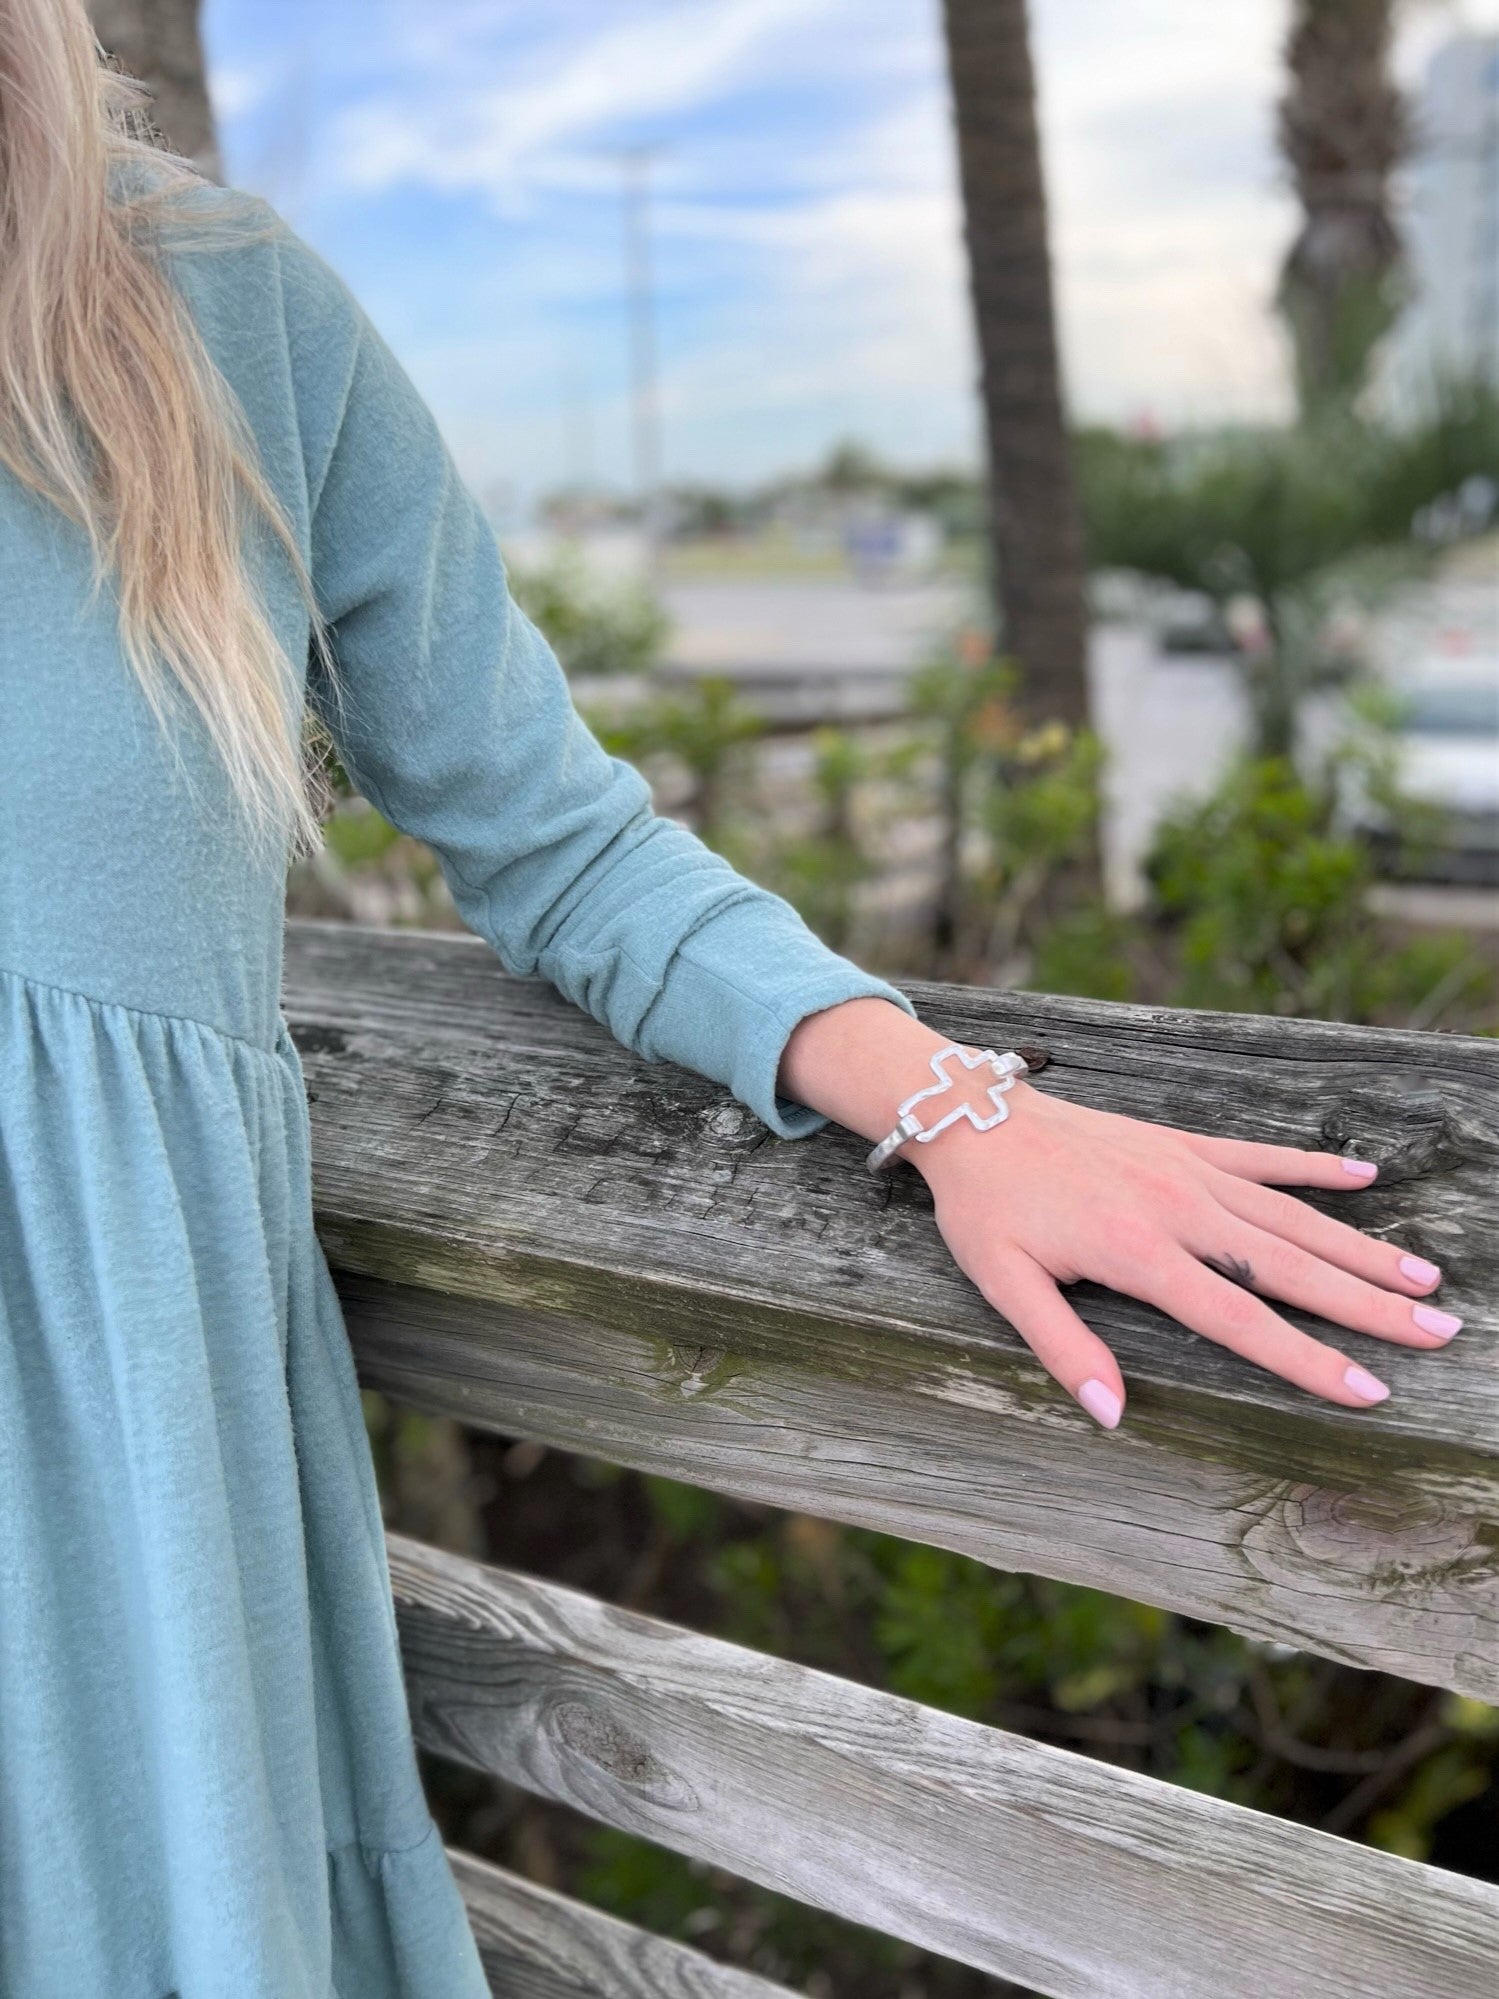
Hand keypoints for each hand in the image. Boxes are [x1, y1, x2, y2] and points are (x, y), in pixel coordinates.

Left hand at [776, 999, 1460, 1429]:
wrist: (972, 1114)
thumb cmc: (985, 1207)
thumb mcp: (1002, 1282)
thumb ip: (1061, 1348)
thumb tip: (1113, 1414)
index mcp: (1138, 1253)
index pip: (1240, 1319)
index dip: (1307, 1359)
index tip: (1369, 1389)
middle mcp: (1178, 1209)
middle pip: (1289, 1267)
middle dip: (1368, 1304)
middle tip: (1438, 1330)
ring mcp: (1186, 1170)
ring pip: (1290, 1216)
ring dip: (1358, 1246)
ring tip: (1423, 1276)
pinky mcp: (1182, 1143)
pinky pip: (1260, 1157)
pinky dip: (1313, 1167)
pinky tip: (1366, 1174)